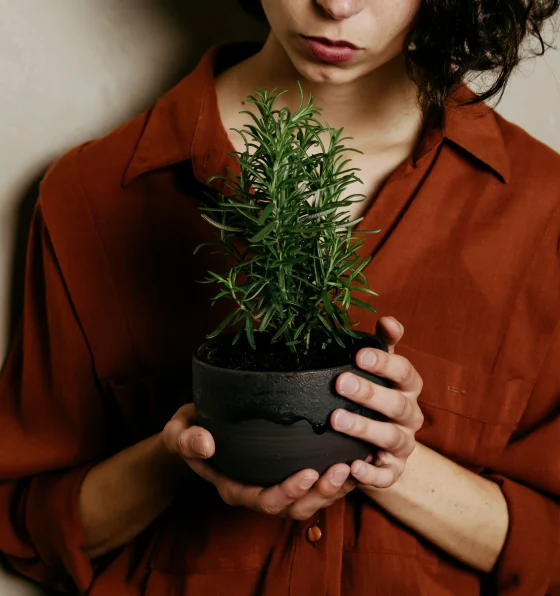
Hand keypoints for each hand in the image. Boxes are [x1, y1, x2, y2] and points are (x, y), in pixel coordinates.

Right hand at [162, 403, 356, 519]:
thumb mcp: (179, 432)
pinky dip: (338, 477)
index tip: (309, 472)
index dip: (288, 492)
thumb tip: (206, 443)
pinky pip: (317, 483)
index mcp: (235, 487)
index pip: (264, 500)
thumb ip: (187, 439)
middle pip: (296, 507)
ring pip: (312, 500)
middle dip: (321, 493)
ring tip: (356, 466)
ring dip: (336, 488)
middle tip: (342, 469)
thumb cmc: (189, 431)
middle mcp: (259, 491)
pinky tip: (358, 458)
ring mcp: (276, 483)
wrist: (197, 431)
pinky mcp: (289, 471)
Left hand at [332, 316, 423, 488]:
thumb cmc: (377, 396)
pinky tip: (353, 465)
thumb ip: (383, 344)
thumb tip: (388, 320)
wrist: (381, 443)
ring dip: (365, 428)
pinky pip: (387, 476)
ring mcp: (404, 444)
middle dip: (370, 393)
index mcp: (408, 387)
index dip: (384, 363)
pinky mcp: (394, 471)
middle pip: (397, 404)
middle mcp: (411, 415)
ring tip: (336, 419)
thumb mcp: (380, 369)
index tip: (359, 355)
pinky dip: (372, 474)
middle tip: (340, 383)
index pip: (404, 372)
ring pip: (392, 437)